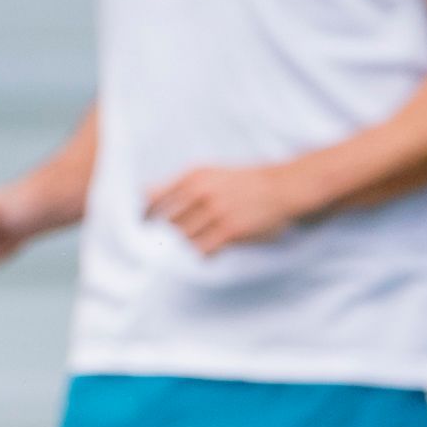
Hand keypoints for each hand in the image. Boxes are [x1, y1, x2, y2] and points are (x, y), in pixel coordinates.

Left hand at [145, 163, 317, 255]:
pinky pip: (201, 250)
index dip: (144, 216)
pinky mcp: (229, 231)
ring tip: (196, 244)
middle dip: (166, 234)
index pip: (152, 198)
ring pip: (182, 238)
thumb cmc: (246, 182)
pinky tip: (211, 250)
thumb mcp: (212, 173)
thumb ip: (183, 185)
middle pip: (166, 223)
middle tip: (170, 241)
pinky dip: (202, 254)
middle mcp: (200, 192)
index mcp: (193, 176)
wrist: (284, 188)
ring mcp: (214, 212)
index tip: (142, 227)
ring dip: (186, 245)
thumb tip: (147, 198)